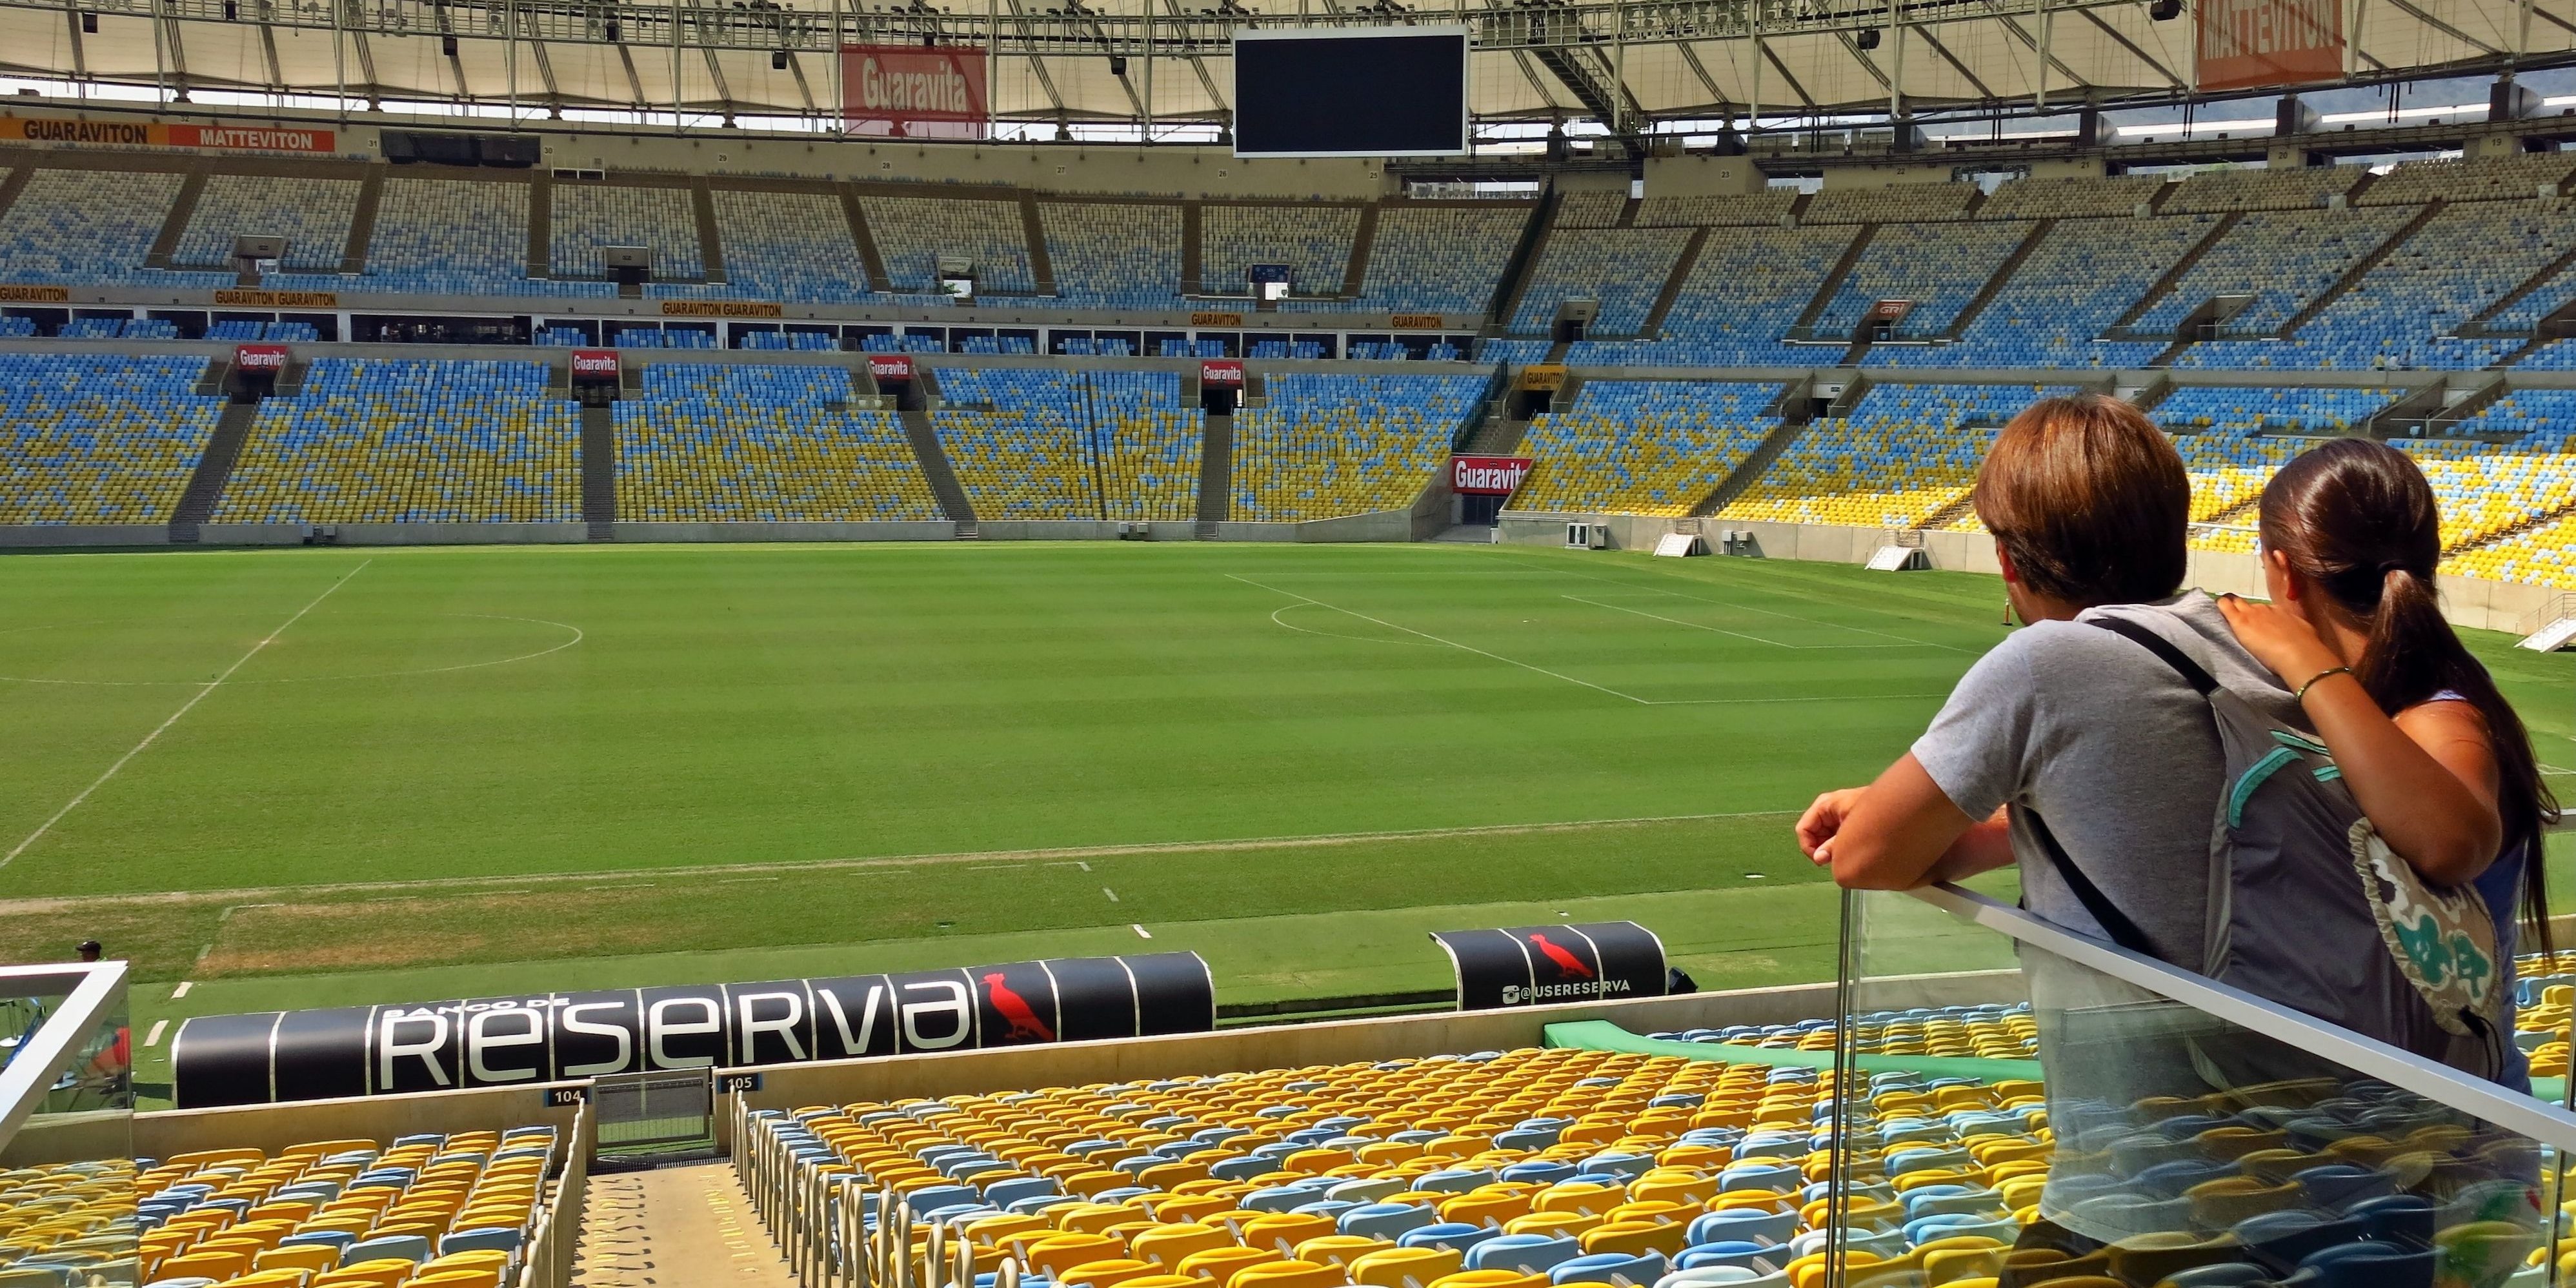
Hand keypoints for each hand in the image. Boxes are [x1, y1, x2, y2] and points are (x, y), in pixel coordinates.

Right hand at [1796, 788, 1867, 864]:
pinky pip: (1834, 832)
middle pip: (1812, 832)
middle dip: (1821, 848)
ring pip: (1823, 834)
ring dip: (1830, 846)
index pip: (1803, 829)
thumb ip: (1832, 847)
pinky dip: (1838, 842)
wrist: (1899, 805)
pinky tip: (1851, 846)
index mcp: (1824, 805)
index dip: (1809, 847)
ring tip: (1846, 852)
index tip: (1822, 861)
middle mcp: (1827, 806)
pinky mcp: (1846, 817)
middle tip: (1836, 858)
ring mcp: (1836, 811)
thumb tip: (1819, 859)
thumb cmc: (1873, 814)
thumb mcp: (1848, 833)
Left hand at [2215, 593, 2345, 690]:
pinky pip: (2226, 607)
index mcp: (2282, 613)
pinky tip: (2216, 606)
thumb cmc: (2305, 646)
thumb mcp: (2304, 633)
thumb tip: (2298, 635)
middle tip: (2243, 621)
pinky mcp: (2240, 621)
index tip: (2259, 624)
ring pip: (2237, 605)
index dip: (2261, 617)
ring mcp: (2252, 614)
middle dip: (2246, 611)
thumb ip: (2296, 631)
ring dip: (2233, 609)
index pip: (2267, 611)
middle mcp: (2267, 609)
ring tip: (2227, 614)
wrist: (2298, 652)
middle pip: (2251, 606)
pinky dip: (2221, 606)